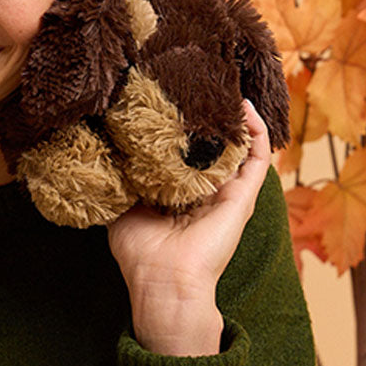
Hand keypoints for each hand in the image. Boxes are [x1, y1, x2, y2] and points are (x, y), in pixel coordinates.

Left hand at [107, 100, 271, 356]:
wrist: (164, 281)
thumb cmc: (140, 254)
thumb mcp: (122, 209)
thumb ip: (122, 184)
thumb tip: (107, 155)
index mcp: (181, 195)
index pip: (186, 154)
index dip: (182, 128)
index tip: (172, 98)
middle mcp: (207, 193)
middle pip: (215, 147)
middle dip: (211, 117)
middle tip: (201, 83)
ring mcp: (228, 194)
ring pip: (240, 147)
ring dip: (236, 118)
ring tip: (226, 86)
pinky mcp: (244, 197)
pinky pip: (258, 157)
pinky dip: (255, 130)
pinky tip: (244, 106)